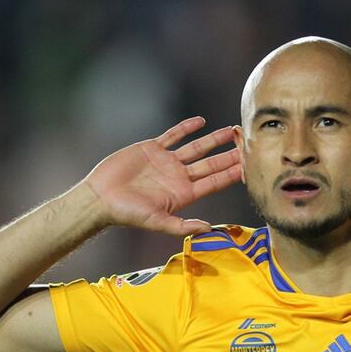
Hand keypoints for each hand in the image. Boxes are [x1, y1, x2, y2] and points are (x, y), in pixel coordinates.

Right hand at [83, 117, 241, 235]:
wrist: (100, 198)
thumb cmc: (127, 214)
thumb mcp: (157, 222)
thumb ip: (182, 226)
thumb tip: (208, 229)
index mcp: (183, 194)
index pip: (214, 182)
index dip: (231, 174)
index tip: (249, 166)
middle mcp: (178, 177)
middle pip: (210, 164)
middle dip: (229, 155)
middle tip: (248, 145)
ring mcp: (166, 162)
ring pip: (196, 148)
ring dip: (213, 139)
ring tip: (231, 131)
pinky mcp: (151, 149)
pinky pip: (173, 135)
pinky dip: (185, 128)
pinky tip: (200, 121)